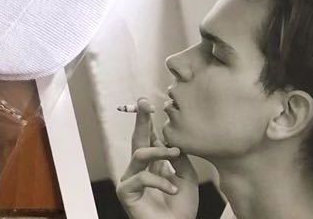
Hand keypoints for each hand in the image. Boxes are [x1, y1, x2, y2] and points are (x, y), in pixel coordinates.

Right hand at [116, 98, 199, 218]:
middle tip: (145, 104)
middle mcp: (139, 169)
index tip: (148, 103)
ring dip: (159, 151)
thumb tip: (169, 139)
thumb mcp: (187, 177)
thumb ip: (178, 157)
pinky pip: (141, 177)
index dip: (147, 121)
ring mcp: (130, 180)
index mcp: (152, 165)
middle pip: (137, 139)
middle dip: (141, 120)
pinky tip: (173, 189)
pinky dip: (160, 181)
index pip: (147, 138)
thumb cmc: (182, 209)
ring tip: (174, 154)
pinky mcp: (125, 192)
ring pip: (140, 154)